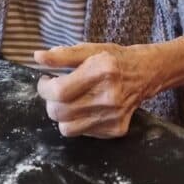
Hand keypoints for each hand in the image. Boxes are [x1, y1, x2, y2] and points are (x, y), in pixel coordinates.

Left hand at [34, 42, 157, 138]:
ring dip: (62, 115)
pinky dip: (79, 121)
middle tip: (57, 90)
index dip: (44, 88)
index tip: (46, 80)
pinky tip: (87, 107)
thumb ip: (62, 55)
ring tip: (70, 101)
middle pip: (59, 112)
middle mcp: (110, 96)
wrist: (146, 73)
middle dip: (50, 101)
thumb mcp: (89, 49)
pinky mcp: (117, 129)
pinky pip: (83, 133)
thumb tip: (38, 57)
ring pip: (67, 128)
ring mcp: (114, 116)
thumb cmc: (113, 59)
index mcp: (102, 70)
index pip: (59, 91)